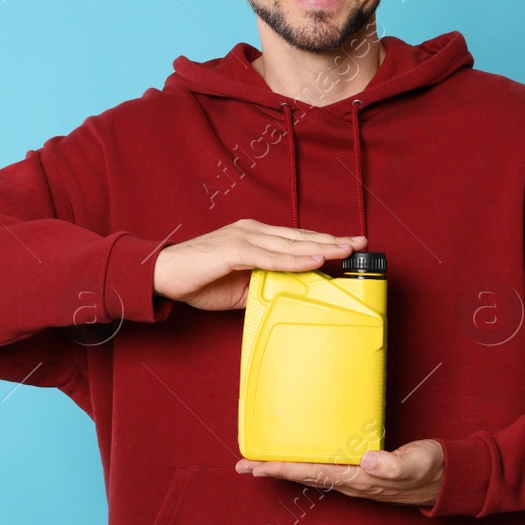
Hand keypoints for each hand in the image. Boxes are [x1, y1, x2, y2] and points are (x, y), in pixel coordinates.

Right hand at [153, 219, 365, 311]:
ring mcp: (244, 238)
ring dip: (320, 247)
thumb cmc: (198, 279)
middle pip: (300, 236)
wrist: (163, 275)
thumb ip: (264, 284)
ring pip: (291, 243)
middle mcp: (253, 231)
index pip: (296, 238)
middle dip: (332, 239)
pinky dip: (295, 259)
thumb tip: (290, 293)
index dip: (323, 241)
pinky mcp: (234, 250)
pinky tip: (314, 260)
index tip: (348, 246)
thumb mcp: (240, 286)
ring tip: (345, 250)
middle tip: (360, 242)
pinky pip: (271, 257)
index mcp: (255, 236)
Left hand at [235, 439, 444, 507]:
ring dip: (286, 468)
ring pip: (313, 473)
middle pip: (305, 476)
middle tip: (244, 465)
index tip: (257, 466)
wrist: (449, 478)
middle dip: (274, 470)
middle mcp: (353, 482)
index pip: (314, 472)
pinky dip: (305, 464)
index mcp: (362, 478)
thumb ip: (395, 463)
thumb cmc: (433, 467)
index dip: (284, 468)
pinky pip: (325, 469)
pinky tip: (298, 458)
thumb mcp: (418, 461)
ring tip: (261, 463)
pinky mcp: (362, 472)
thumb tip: (368, 460)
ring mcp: (356, 480)